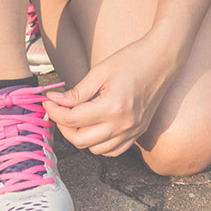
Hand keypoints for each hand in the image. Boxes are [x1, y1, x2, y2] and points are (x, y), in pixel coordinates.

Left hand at [44, 34, 181, 156]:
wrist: (163, 59)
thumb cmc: (132, 60)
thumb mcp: (99, 72)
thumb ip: (76, 92)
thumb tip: (54, 101)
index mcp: (113, 107)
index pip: (73, 119)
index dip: (55, 111)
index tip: (48, 101)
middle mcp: (124, 124)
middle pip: (81, 140)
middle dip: (63, 126)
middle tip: (57, 110)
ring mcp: (133, 131)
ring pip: (95, 150)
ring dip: (80, 136)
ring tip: (74, 117)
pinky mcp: (138, 133)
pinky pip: (112, 150)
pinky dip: (98, 144)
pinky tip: (92, 127)